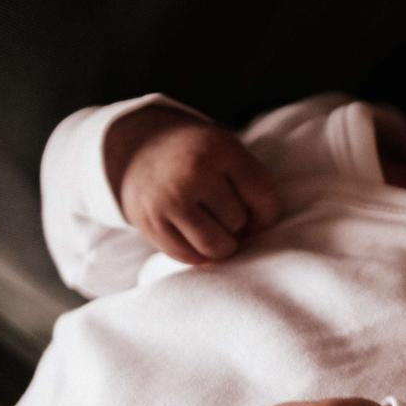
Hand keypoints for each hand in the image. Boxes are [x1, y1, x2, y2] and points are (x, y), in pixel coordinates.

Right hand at [110, 108, 279, 265]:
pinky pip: (188, 257)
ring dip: (220, 243)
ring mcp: (168, 199)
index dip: (267, 213)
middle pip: (238, 222)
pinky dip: (197, 252)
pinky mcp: (149, 222)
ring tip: (212, 226)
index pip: (265, 199)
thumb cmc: (199, 157)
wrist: (139, 148)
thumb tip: (259, 234)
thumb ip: (254, 186)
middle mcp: (192, 172)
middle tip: (220, 209)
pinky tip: (192, 232)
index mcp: (220, 149)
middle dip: (236, 222)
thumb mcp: (229, 152)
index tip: (255, 209)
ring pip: (216, 246)